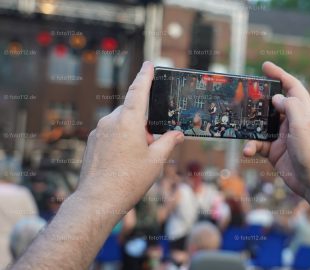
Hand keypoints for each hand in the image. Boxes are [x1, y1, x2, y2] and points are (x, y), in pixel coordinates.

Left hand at [77, 61, 183, 210]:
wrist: (98, 200)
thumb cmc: (129, 180)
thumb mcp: (156, 161)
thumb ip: (168, 142)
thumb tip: (177, 134)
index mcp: (128, 120)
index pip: (138, 90)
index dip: (145, 76)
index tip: (149, 64)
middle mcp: (110, 121)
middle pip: (132, 112)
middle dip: (144, 123)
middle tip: (152, 144)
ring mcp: (98, 132)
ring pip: (121, 124)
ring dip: (132, 133)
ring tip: (138, 158)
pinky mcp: (91, 143)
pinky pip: (110, 134)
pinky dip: (120, 141)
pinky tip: (124, 162)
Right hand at [243, 62, 309, 197]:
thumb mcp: (303, 124)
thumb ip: (290, 106)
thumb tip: (276, 97)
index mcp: (303, 111)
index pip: (292, 86)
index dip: (279, 75)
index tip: (265, 66)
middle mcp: (293, 121)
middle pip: (274, 103)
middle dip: (259, 98)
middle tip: (243, 93)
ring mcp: (283, 137)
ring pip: (262, 124)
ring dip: (251, 126)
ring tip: (238, 123)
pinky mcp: (276, 152)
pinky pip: (258, 144)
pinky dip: (251, 146)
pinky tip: (247, 150)